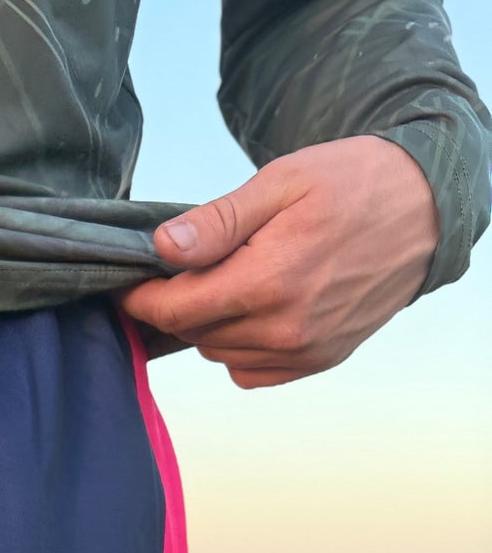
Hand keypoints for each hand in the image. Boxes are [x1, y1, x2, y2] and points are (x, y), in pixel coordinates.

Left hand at [119, 137, 438, 387]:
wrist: (423, 208)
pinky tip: (251, 310)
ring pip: (217, 353)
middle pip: (193, 332)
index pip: (177, 309)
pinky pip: (250, 371)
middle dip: (176, 304)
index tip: (130, 283)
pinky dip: (237, 347)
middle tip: (181, 270)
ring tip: (227, 281)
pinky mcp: (318, 360)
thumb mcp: (281, 181)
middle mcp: (286, 326)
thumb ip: (218, 221)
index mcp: (270, 280)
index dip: (143, 298)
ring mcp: (304, 349)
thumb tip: (163, 248)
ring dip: (208, 324)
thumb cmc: (351, 183)